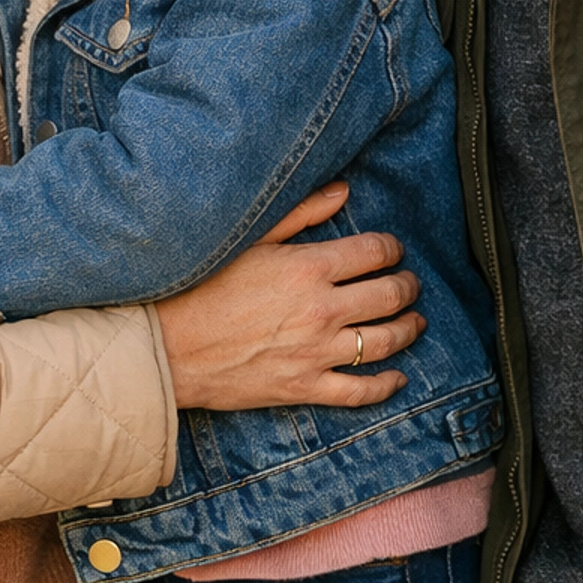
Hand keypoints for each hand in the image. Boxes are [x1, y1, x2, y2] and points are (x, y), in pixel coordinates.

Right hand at [154, 181, 424, 411]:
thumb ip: (301, 212)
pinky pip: (360, 391)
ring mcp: (316, 353)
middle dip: (407, 286)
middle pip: (389, 296)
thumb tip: (344, 191)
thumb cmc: (202, 285)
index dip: (391, 248)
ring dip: (408, 329)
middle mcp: (322, 310)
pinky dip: (385, 384)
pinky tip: (397, 376)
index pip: (374, 252)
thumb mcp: (250, 238)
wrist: (168, 346)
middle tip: (409, 283)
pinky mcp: (305, 387)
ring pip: (384, 341)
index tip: (392, 249)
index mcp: (309, 266)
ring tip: (415, 321)